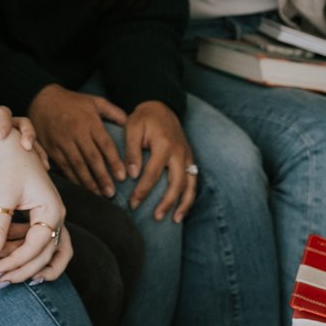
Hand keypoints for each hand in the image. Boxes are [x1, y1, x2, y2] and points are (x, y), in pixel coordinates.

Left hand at [0, 105, 42, 164]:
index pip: (1, 113)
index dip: (4, 123)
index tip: (2, 137)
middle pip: (21, 123)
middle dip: (27, 133)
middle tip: (26, 147)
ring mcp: (5, 140)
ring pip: (27, 139)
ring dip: (36, 149)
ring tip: (42, 164)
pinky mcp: (8, 154)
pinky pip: (25, 155)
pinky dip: (34, 161)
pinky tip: (40, 172)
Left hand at [0, 135, 70, 283]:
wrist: (13, 146)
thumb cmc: (9, 166)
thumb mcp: (2, 196)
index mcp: (52, 210)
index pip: (35, 247)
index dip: (15, 262)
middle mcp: (59, 216)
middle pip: (46, 255)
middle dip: (23, 270)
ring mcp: (56, 218)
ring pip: (56, 254)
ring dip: (37, 270)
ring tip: (14, 280)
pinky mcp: (48, 219)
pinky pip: (52, 247)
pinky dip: (42, 261)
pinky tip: (25, 271)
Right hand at [28, 84, 126, 194]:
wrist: (43, 99)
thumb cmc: (72, 101)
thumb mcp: (95, 101)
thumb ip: (113, 112)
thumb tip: (128, 123)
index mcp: (90, 122)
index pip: (105, 145)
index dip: (114, 162)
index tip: (122, 176)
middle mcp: (77, 133)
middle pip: (92, 158)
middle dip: (103, 177)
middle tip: (111, 192)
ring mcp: (63, 141)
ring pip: (77, 165)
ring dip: (89, 182)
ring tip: (99, 194)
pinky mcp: (52, 148)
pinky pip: (64, 166)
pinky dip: (73, 178)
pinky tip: (82, 187)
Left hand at [121, 100, 196, 222]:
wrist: (162, 105)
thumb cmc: (144, 118)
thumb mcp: (132, 128)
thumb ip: (131, 152)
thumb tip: (131, 176)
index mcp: (164, 145)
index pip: (153, 173)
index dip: (143, 190)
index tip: (132, 203)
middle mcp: (180, 152)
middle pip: (176, 183)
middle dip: (166, 202)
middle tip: (155, 217)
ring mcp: (187, 156)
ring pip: (190, 184)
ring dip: (183, 204)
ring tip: (174, 220)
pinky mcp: (190, 159)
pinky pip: (193, 181)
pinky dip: (189, 197)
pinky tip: (181, 210)